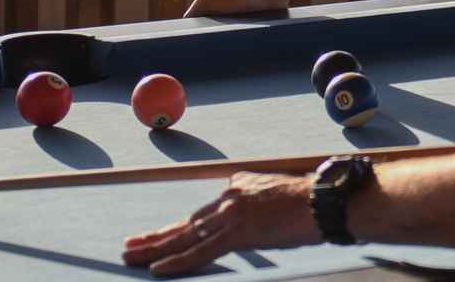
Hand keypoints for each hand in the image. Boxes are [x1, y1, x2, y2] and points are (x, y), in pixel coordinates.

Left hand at [122, 172, 317, 275]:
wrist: (324, 201)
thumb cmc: (310, 201)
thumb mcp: (276, 193)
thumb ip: (256, 201)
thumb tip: (248, 213)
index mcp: (238, 186)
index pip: (204, 213)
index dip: (181, 229)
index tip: (161, 238)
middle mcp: (229, 197)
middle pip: (186, 222)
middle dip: (156, 236)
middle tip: (130, 244)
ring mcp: (231, 215)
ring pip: (185, 236)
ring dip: (155, 248)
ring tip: (131, 255)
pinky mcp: (237, 233)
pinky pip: (201, 252)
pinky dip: (177, 261)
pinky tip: (157, 268)